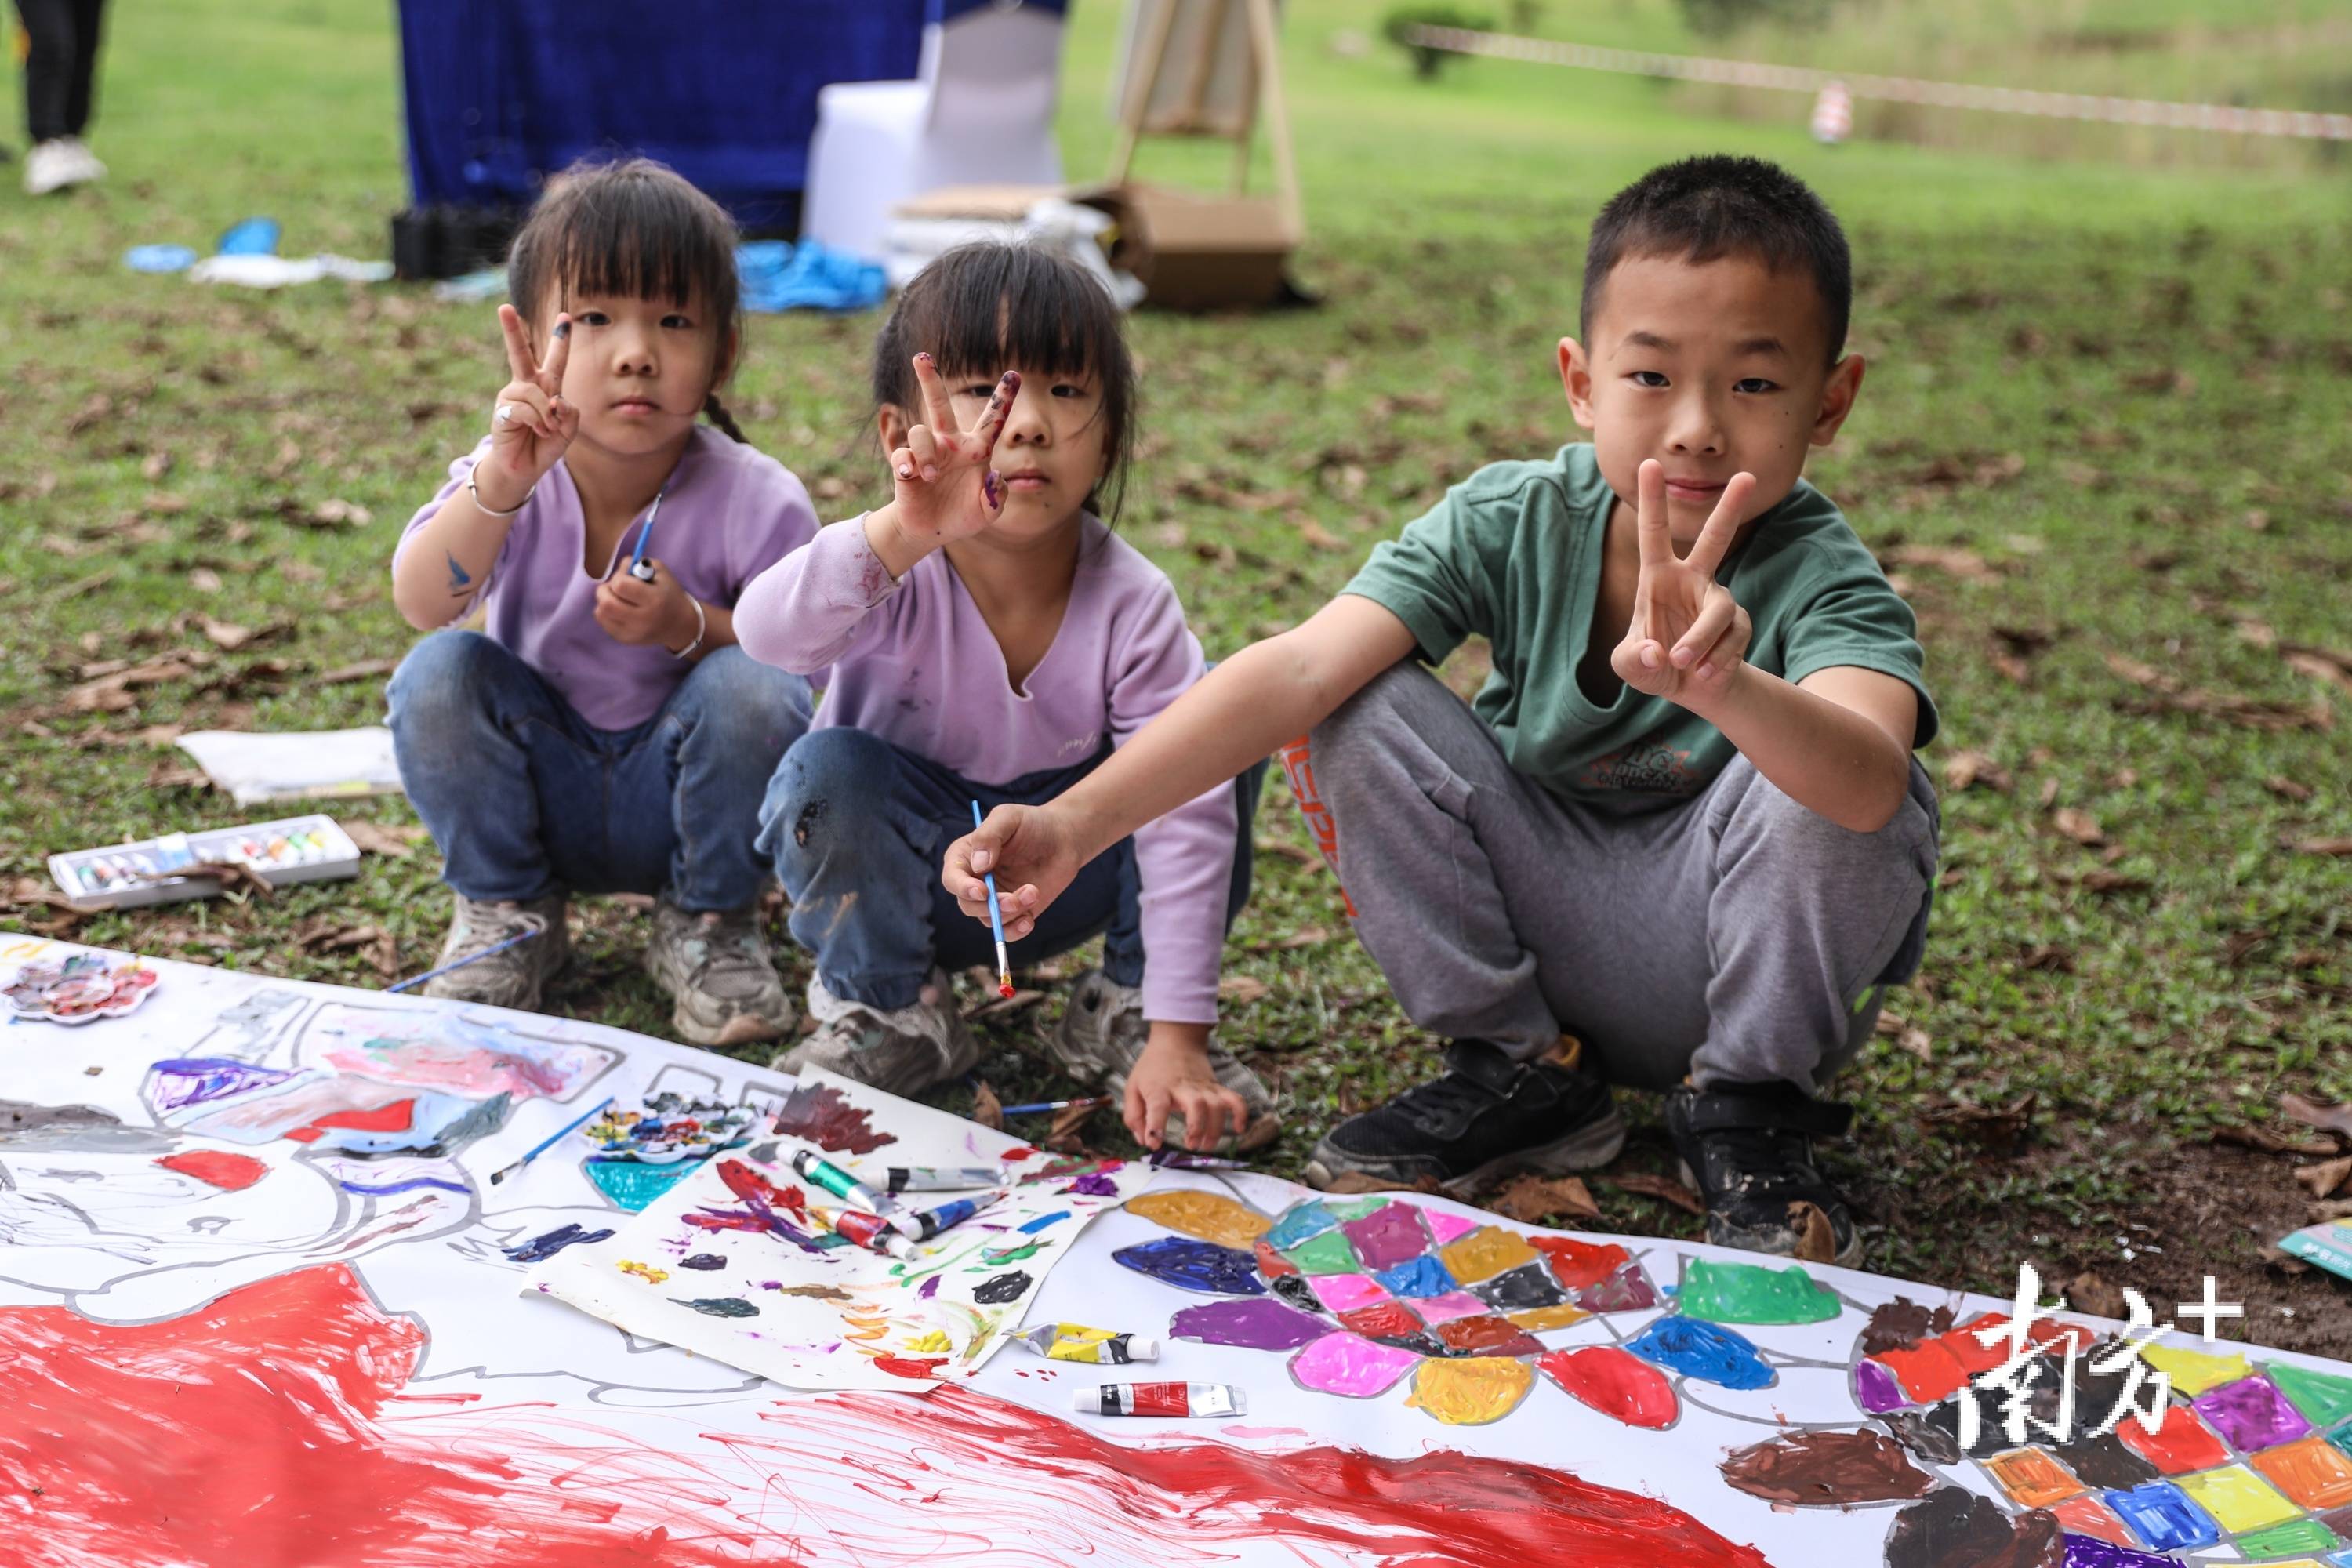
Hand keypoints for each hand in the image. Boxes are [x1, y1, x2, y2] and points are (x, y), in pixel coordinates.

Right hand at [477, 304, 579, 509]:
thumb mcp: (568, 430)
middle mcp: (526, 386)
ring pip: (535, 392)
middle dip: (511, 330)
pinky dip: (538, 422)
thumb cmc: (545, 445)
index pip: (554, 359)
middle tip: (504, 307)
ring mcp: (511, 397)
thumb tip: (556, 400)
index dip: (560, 339)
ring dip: (547, 414)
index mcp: (546, 387)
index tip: (565, 317)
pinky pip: (526, 409)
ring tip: (547, 429)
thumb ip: (570, 413)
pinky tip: (537, 431)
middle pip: (520, 354)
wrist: (525, 467)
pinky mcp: (503, 410)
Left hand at [595, 559, 693, 647]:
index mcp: (654, 599)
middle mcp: (643, 619)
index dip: (618, 577)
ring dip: (604, 601)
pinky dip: (606, 612)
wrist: (679, 625)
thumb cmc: (667, 593)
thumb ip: (638, 563)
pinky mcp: (625, 639)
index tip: (626, 577)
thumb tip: (619, 569)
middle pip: (607, 603)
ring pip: (601, 613)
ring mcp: (633, 632)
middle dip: (605, 590)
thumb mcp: (660, 572)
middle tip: (615, 588)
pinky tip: (618, 610)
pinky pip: (603, 622)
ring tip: (617, 598)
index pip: (620, 586)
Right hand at [883, 355, 1018, 550]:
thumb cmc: (964, 515)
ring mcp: (927, 453)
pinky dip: (906, 463)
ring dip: (926, 454)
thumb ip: (997, 497)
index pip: (991, 420)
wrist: (932, 531)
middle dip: (930, 379)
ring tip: (932, 477)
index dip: (1003, 398)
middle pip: (938, 404)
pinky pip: (902, 455)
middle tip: (921, 356)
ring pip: (920, 432)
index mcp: (976, 450)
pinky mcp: (905, 466)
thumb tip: (994, 476)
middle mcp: (950, 444)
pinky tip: (909, 475)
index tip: (1015, 374)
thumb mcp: (988, 511)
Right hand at [943, 803, 1085, 941]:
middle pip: (968, 904)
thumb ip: (989, 836)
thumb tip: (979, 865)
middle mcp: (975, 881)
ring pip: (988, 919)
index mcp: (965, 857)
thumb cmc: (1032, 823)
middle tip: (1014, 898)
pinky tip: (1029, 920)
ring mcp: (994, 898)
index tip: (983, 891)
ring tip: (1033, 892)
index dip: (963, 888)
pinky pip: (1007, 930)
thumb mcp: (1008, 818)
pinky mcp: (1014, 911)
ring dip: (1010, 913)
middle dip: (990, 906)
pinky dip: (1015, 930)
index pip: (952, 879)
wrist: (1063, 838)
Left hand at [1124, 1028, 1249, 1151]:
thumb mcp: (1132, 1088)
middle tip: (1190, 1144)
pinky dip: (1241, 1114)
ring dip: (1215, 1128)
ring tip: (1206, 1144)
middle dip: (1197, 1127)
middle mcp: (1183, 1087)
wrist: (1176, 1042)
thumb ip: (1134, 1117)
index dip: (1155, 1126)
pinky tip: (1239, 1129)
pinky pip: (1235, 1099)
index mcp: (1158, 1087)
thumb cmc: (1152, 1069)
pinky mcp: (1216, 1087)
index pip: (1157, 1106)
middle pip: (1197, 1105)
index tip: (1155, 1143)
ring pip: (1217, 1106)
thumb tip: (1145, 1141)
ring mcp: (1203, 1086)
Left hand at [1609, 460, 1755, 707]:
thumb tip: (1660, 652)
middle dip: (1730, 509)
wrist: (1689, 688)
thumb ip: (1633, 660)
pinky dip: (1715, 661)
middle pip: (1716, 539)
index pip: (1654, 532)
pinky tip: (1704, 674)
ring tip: (1681, 663)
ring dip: (1699, 640)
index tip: (1648, 464)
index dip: (1651, 500)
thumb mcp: (1630, 666)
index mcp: (1658, 576)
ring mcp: (1719, 600)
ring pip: (1718, 611)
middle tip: (1747, 477)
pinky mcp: (1739, 625)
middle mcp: (1693, 579)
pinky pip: (1732, 639)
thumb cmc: (1652, 665)